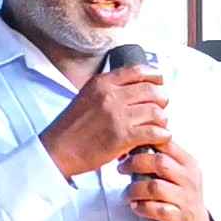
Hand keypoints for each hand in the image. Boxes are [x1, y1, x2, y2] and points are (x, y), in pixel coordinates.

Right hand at [40, 64, 170, 178]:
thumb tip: (131, 88)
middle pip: (152, 91)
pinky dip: (161, 136)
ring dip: (162, 121)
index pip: (137, 71)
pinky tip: (158, 139)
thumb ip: (107, 90)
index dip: (155, 76)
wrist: (58, 150)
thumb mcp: (86, 97)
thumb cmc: (70, 128)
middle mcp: (111, 96)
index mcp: (102, 83)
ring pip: (157, 112)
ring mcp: (117, 116)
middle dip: (162, 100)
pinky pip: (154, 132)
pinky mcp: (122, 137)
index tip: (160, 82)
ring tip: (157, 128)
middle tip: (160, 109)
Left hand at [117, 139, 216, 220]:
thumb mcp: (180, 174)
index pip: (167, 144)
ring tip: (127, 193)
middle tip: (122, 168)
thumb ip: (163, 159)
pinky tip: (136, 207)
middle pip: (159, 163)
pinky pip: (155, 209)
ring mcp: (185, 199)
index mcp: (188, 164)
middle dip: (135, 163)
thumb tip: (137, 144)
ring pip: (154, 187)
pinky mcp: (179, 218)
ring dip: (134, 189)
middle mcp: (188, 179)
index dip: (144, 142)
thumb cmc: (182, 198)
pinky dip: (141, 207)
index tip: (129, 148)